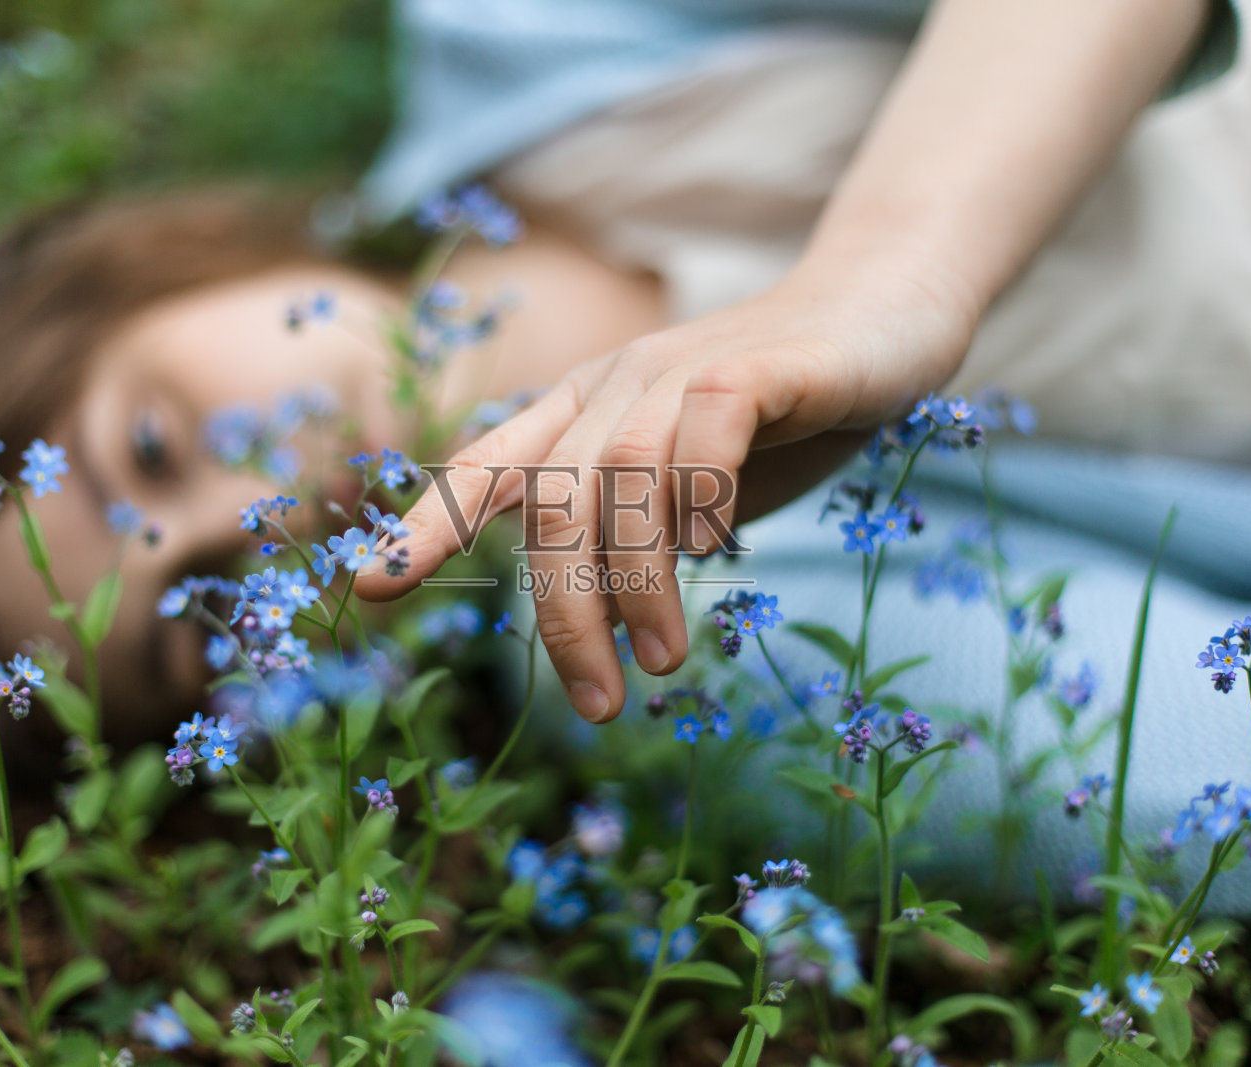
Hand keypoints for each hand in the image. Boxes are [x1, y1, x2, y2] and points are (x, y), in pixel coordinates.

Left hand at [354, 258, 975, 721]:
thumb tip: (585, 618)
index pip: (482, 468)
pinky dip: (701, 494)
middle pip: (551, 504)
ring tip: (658, 662)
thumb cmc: (775, 415)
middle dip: (561, 613)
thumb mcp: (681, 483)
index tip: (370, 591)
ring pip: (621, 480)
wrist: (880, 314)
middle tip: (594, 705)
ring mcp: (682, 369)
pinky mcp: (758, 364)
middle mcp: (614, 387)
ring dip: (634, 582)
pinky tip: (716, 549)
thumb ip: (629, 532)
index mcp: (580, 414)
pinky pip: (708, 429)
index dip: (423, 527)